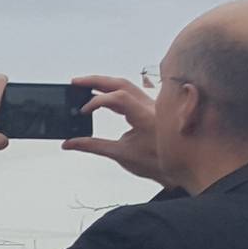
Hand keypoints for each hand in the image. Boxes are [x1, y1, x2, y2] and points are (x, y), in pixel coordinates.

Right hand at [63, 74, 182, 188]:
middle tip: (74, 82)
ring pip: (126, 84)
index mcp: (145, 117)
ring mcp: (152, 105)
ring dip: (104, 82)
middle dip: (96, 81)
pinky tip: (102, 92)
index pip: (117, 98)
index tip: (82, 112)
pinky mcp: (150, 107)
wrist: (178, 167)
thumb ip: (92, 146)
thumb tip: (68, 143)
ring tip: (84, 85)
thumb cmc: (154, 162)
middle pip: (120, 83)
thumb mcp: (120, 154)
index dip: (96, 102)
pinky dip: (114, 90)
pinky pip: (131, 91)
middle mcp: (151, 106)